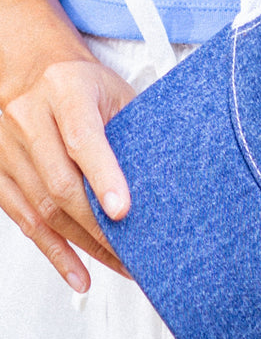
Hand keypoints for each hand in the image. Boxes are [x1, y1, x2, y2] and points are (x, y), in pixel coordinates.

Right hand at [0, 4, 135, 292]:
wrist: (30, 66)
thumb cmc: (80, 80)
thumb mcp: (114, 91)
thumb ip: (135, 129)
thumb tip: (167, 177)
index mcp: (65, 91)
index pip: (84, 140)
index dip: (104, 178)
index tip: (124, 210)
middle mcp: (29, 117)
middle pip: (61, 184)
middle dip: (99, 227)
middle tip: (133, 253)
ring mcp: (7, 146)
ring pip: (43, 208)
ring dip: (83, 245)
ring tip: (118, 265)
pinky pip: (23, 219)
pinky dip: (53, 250)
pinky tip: (77, 272)